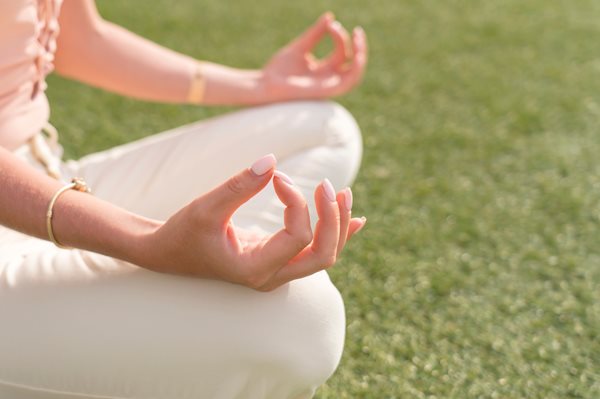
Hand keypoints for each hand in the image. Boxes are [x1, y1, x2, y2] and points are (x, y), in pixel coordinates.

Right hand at [140, 154, 365, 290]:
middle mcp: (271, 278)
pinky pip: (315, 252)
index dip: (297, 202)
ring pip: (324, 255)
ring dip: (338, 224)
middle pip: (323, 255)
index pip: (297, 236)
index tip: (279, 178)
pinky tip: (358, 219)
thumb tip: (272, 161)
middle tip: (327, 185)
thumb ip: (239, 186)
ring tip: (343, 193)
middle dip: (333, 219)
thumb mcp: (205, 208)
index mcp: (254, 270)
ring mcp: (276, 273)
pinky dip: (338, 234)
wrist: (167, 255)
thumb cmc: (183, 233)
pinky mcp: (277, 262)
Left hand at [260, 12, 367, 101]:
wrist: (265, 84)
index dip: (340, 36)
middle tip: (358, 30)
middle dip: (359, 46)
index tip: (330, 24)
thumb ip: (316, 34)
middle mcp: (329, 79)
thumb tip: (331, 17)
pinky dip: (355, 68)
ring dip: (361, 56)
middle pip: (353, 64)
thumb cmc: (278, 70)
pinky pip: (348, 82)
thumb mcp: (301, 46)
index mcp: (324, 70)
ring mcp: (329, 86)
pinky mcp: (327, 91)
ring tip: (358, 38)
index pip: (341, 52)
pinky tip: (355, 54)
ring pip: (355, 73)